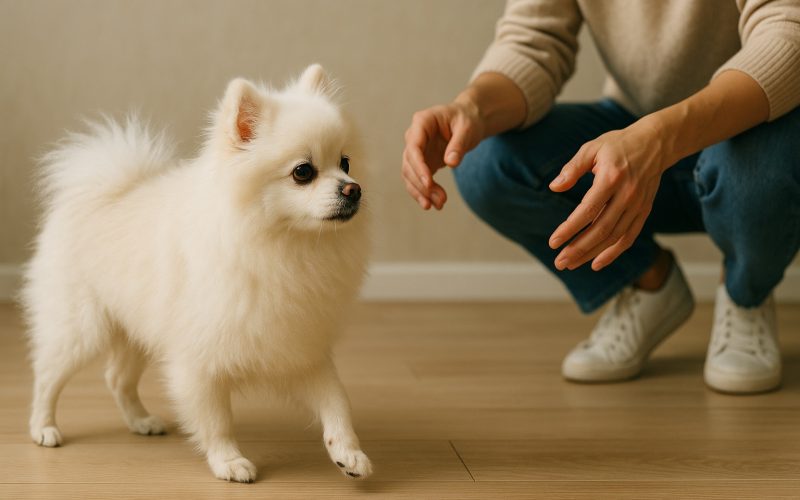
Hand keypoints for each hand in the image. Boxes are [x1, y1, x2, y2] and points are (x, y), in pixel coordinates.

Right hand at [401, 98, 484, 209]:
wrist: (468, 120)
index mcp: (422, 122)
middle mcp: (414, 137)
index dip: (419, 167)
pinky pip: (417, 180)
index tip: (429, 183)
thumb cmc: (467, 119)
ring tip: (439, 204)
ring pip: (410, 175)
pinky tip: (433, 204)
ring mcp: (416, 151)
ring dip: (422, 192)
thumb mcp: (467, 128)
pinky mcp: (422, 163)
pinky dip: (423, 193)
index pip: (414, 147)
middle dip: (422, 184)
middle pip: (409, 164)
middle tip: (440, 200)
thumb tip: (450, 163)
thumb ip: (458, 144)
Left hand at [548, 120, 669, 270]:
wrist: (656, 143)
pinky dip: (613, 253)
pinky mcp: (644, 211)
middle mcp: (627, 195)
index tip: (553, 242)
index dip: (570, 229)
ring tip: (571, 264)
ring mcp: (638, 205)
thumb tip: (554, 187)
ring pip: (614, 237)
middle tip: (559, 262)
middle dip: (578, 249)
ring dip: (592, 254)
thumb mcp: (592, 148)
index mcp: (611, 178)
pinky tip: (596, 263)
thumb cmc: (618, 145)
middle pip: (601, 229)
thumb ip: (572, 168)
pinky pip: (629, 237)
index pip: (588, 210)